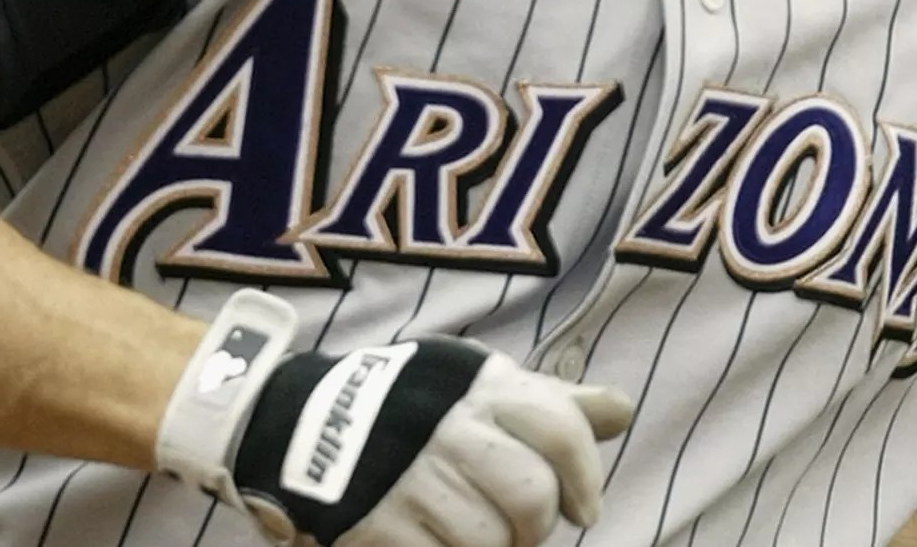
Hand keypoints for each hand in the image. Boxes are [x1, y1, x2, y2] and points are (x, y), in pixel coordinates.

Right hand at [157, 292, 633, 546]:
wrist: (295, 421)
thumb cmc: (407, 407)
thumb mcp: (474, 385)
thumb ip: (550, 403)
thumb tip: (622, 411)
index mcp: (477, 385)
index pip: (561, 425)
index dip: (583, 477)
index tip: (582, 508)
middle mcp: (446, 425)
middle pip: (530, 500)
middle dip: (534, 530)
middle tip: (518, 533)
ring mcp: (407, 476)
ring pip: (489, 543)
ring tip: (465, 533)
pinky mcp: (373, 523)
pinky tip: (431, 542)